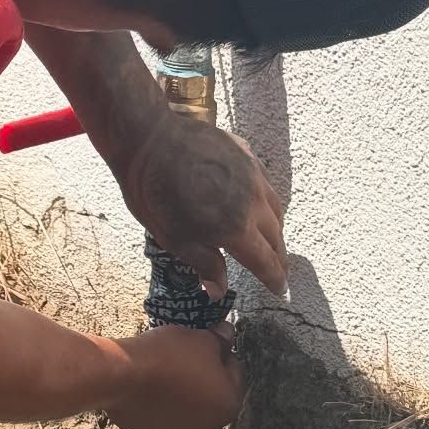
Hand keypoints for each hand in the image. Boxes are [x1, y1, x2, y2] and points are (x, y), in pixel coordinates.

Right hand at [104, 325, 244, 428]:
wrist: (122, 376)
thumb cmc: (166, 356)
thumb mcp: (201, 338)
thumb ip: (221, 340)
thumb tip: (228, 334)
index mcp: (231, 402)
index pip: (234, 372)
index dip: (220, 354)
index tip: (205, 345)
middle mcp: (214, 428)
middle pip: (215, 397)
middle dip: (206, 381)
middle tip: (186, 364)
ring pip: (196, 418)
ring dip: (189, 404)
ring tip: (170, 383)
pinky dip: (174, 427)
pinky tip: (167, 413)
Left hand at [121, 111, 286, 300]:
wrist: (149, 138)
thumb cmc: (155, 192)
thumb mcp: (175, 238)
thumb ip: (204, 264)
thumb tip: (219, 290)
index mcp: (236, 228)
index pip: (265, 260)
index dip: (274, 278)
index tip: (280, 289)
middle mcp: (253, 201)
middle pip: (276, 235)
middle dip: (279, 256)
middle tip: (279, 267)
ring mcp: (252, 173)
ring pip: (275, 207)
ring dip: (275, 228)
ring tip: (271, 238)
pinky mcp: (245, 153)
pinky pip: (263, 181)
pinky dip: (264, 198)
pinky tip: (254, 200)